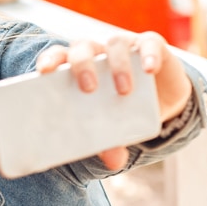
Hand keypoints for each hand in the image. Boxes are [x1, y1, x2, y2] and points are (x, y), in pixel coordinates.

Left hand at [35, 31, 193, 170]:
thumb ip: (110, 142)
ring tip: (123, 91)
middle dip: (82, 64)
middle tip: (88, 88)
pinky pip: (149, 44)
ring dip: (118, 65)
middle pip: (82, 48)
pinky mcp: (152, 45)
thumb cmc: (123, 110)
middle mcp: (98, 51)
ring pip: (115, 43)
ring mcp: (125, 45)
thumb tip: (113, 161)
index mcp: (78, 67)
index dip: (49, 60)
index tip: (44, 72)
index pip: (58, 56)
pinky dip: (148, 55)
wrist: (162, 100)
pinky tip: (149, 70)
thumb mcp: (115, 127)